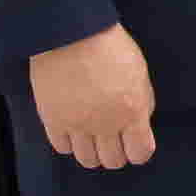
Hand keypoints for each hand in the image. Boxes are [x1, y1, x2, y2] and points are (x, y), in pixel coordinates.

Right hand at [30, 23, 155, 167]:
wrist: (71, 35)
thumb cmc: (110, 47)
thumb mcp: (140, 73)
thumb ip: (143, 101)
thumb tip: (140, 121)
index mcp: (132, 112)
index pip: (140, 152)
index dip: (140, 152)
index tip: (137, 145)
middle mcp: (105, 125)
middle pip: (113, 160)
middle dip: (118, 154)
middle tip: (115, 142)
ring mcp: (77, 125)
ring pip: (87, 160)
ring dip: (93, 153)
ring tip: (94, 139)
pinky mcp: (52, 120)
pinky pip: (62, 147)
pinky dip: (69, 143)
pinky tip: (74, 130)